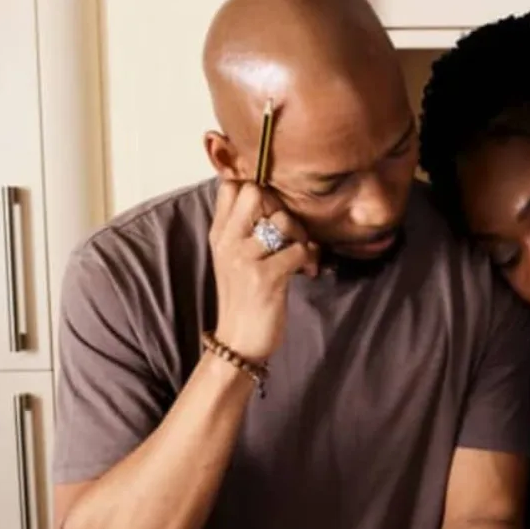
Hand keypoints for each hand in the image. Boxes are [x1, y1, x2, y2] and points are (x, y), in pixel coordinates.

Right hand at [208, 180, 318, 362]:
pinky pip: (299, 250)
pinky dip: (310, 260)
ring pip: (283, 220)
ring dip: (301, 236)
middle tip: (290, 232)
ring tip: (302, 256)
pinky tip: (307, 273)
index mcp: (219, 234)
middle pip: (255, 192)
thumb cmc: (244, 298)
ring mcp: (244, 258)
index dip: (258, 188)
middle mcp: (227, 241)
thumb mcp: (234, 259)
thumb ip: (244, 229)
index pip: (231, 186)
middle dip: (281, 206)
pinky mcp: (265, 277)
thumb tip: (270, 199)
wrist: (238, 342)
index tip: (273, 210)